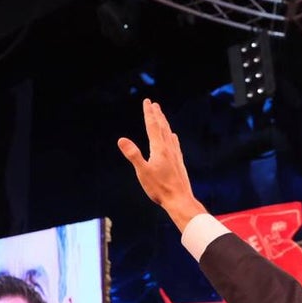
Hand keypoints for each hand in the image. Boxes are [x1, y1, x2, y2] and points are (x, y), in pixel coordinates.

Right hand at [118, 99, 205, 229]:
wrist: (180, 200)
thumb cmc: (160, 189)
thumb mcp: (143, 172)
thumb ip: (133, 155)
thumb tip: (121, 140)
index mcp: (159, 149)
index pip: (153, 126)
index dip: (149, 113)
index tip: (147, 102)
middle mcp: (169, 149)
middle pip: (162, 128)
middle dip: (157, 115)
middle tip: (154, 104)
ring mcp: (175, 156)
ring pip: (169, 135)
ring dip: (164, 124)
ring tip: (162, 117)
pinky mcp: (179, 163)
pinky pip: (175, 145)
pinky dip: (172, 137)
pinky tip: (173, 137)